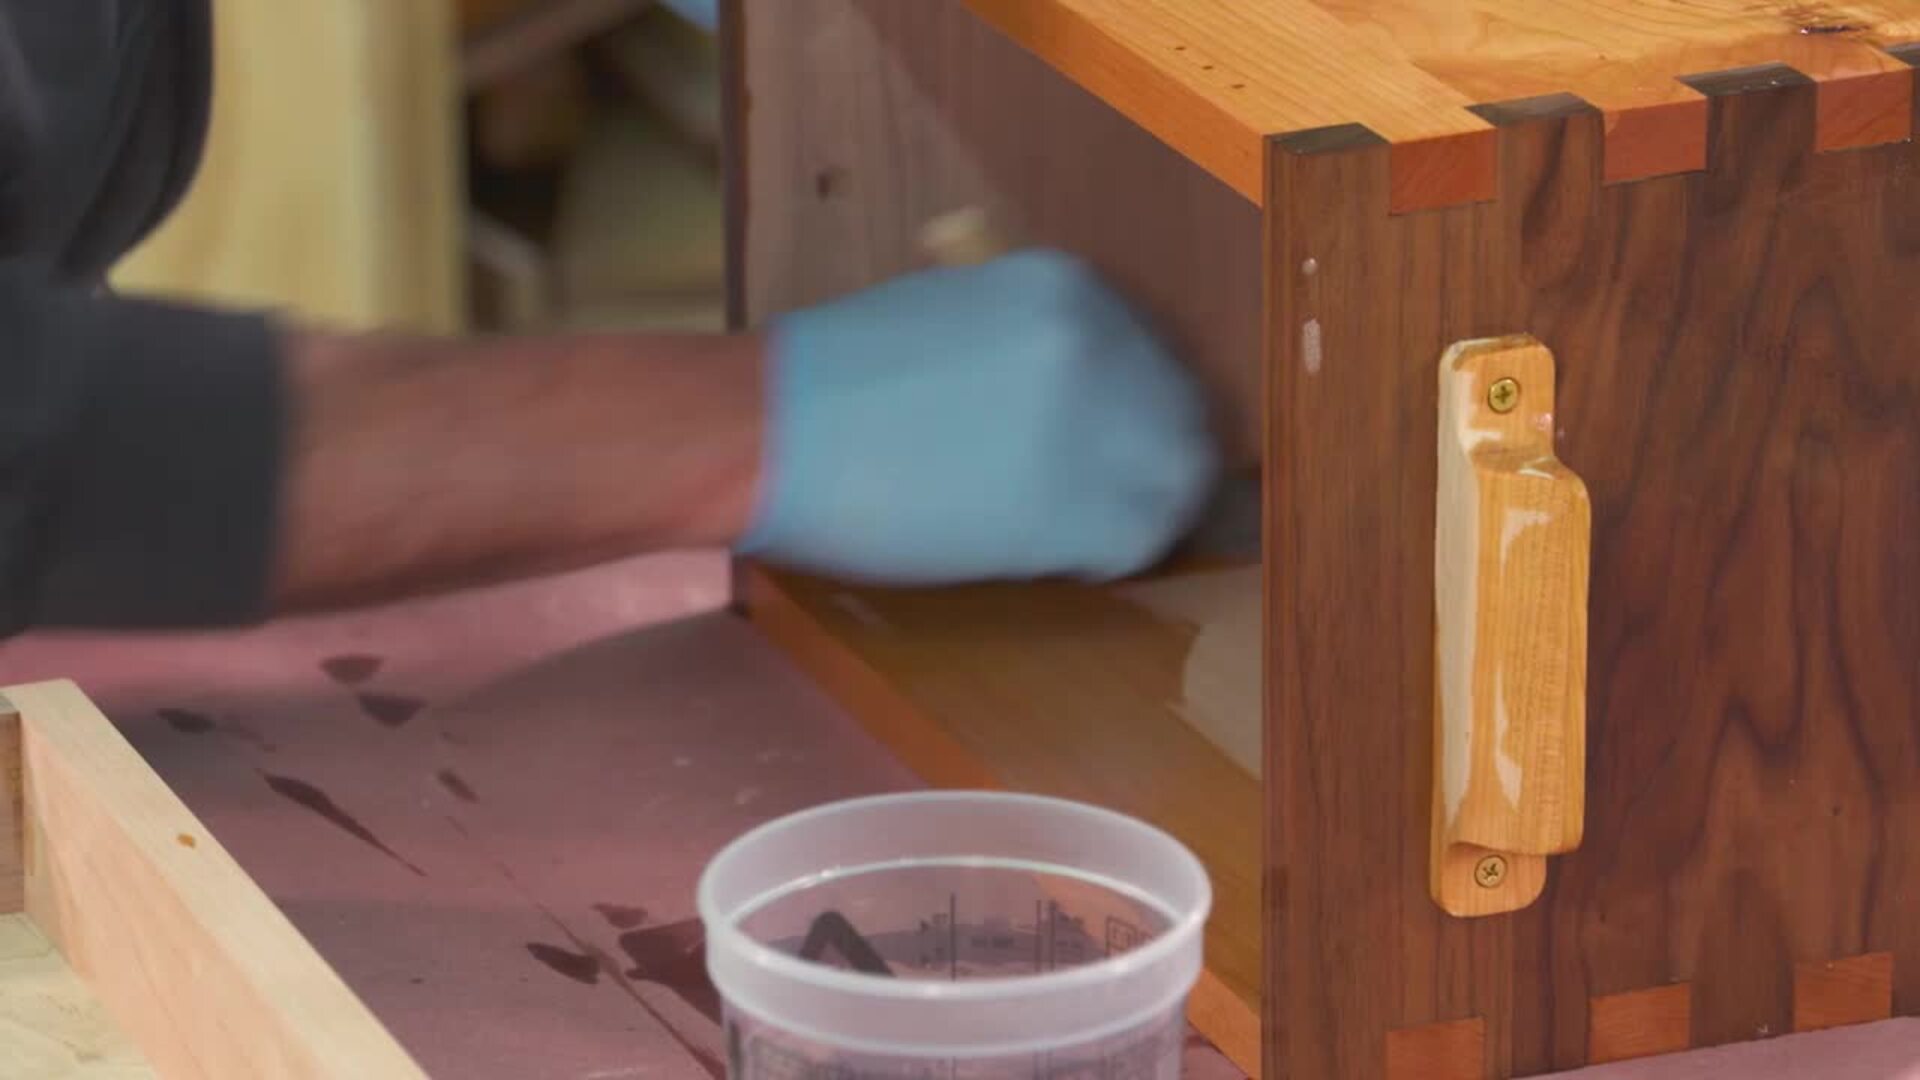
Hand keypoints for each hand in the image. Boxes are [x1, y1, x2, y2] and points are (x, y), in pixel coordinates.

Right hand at [737, 250, 1218, 584]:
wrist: (767, 430)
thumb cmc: (830, 378)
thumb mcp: (949, 306)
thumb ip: (1026, 338)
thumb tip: (1073, 392)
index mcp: (1067, 288)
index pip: (1156, 362)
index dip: (1139, 417)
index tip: (1115, 451)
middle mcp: (1097, 343)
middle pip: (1182, 422)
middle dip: (1154, 467)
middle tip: (1113, 504)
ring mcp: (1089, 425)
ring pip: (1174, 486)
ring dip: (1139, 514)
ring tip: (1083, 536)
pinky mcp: (1067, 506)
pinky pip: (1133, 543)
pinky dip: (1106, 557)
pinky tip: (1055, 559)